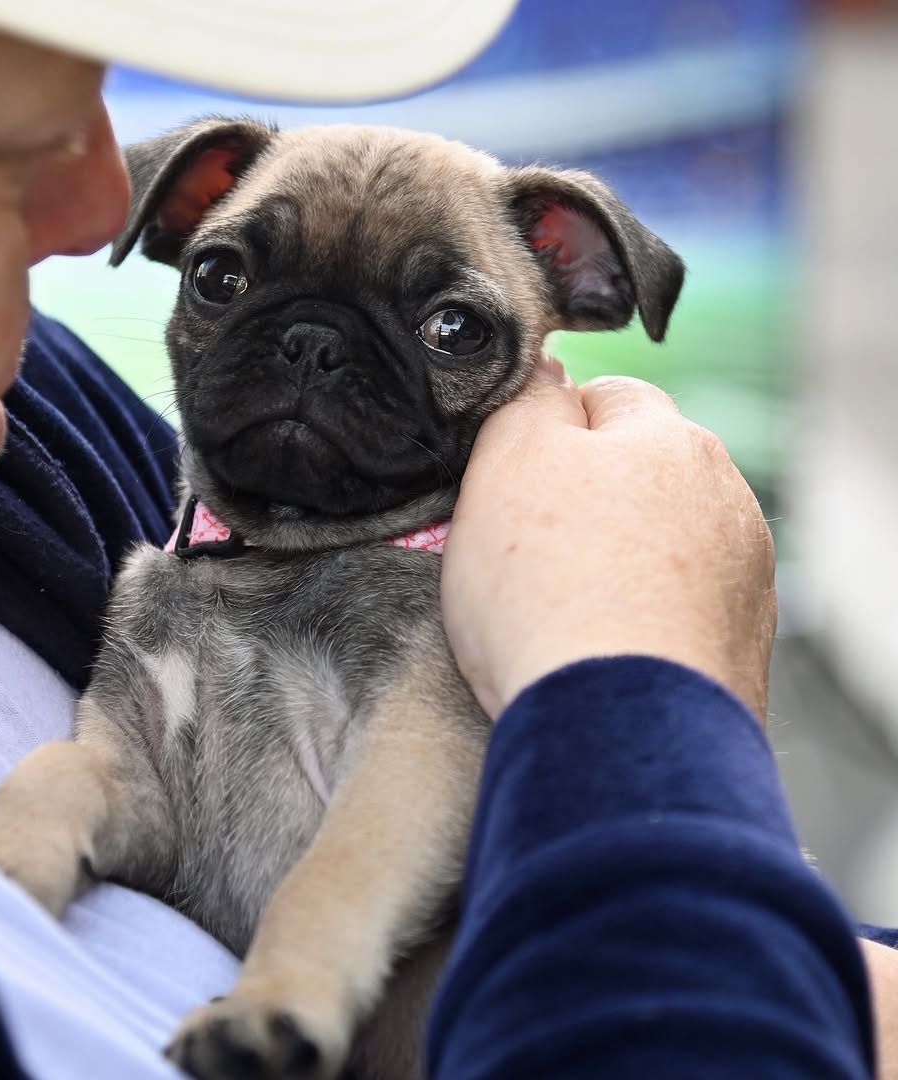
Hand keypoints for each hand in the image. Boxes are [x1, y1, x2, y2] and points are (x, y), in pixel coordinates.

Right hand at [442, 363, 775, 720]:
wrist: (613, 726)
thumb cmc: (548, 593)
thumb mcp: (505, 464)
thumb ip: (526, 400)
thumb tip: (547, 373)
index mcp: (669, 440)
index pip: (605, 396)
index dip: (547, 431)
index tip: (512, 478)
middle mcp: (723, 498)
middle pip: (640, 472)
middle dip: (588, 497)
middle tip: (527, 548)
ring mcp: (741, 575)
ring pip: (663, 540)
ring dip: (621, 556)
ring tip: (565, 606)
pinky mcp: (741, 644)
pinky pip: (679, 606)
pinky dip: (644, 614)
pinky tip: (605, 643)